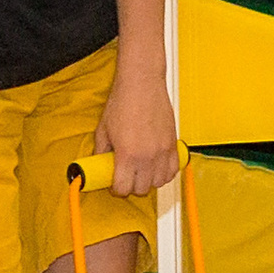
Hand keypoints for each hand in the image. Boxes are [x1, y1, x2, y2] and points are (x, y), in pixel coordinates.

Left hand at [96, 66, 177, 198]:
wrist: (142, 83)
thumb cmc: (123, 101)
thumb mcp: (103, 129)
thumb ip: (101, 151)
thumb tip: (100, 164)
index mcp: (127, 154)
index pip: (124, 188)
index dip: (116, 189)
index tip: (115, 183)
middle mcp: (147, 156)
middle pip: (142, 189)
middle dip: (132, 186)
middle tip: (127, 176)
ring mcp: (162, 151)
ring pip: (159, 182)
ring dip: (149, 181)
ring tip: (142, 171)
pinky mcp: (173, 144)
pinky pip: (174, 170)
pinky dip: (165, 173)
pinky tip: (157, 167)